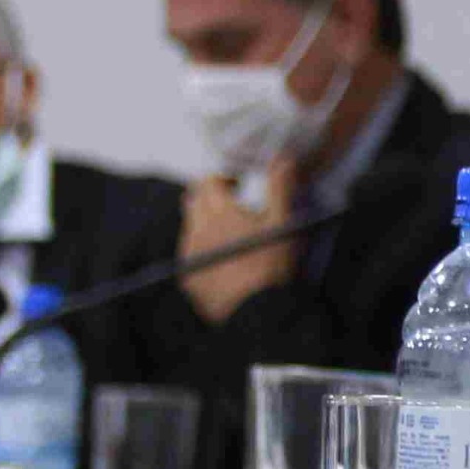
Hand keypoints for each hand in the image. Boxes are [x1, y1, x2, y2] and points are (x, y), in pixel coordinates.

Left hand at [179, 157, 298, 322]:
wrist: (256, 311)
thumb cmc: (272, 264)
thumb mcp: (282, 222)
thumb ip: (279, 187)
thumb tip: (282, 157)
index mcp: (219, 211)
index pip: (207, 181)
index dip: (221, 179)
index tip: (237, 186)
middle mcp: (198, 229)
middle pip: (192, 200)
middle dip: (208, 197)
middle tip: (231, 207)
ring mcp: (189, 254)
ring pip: (188, 227)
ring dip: (203, 223)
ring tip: (228, 235)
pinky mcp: (187, 277)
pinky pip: (188, 254)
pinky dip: (201, 249)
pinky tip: (220, 259)